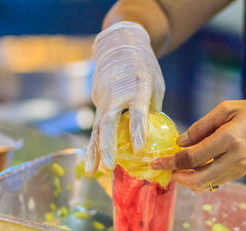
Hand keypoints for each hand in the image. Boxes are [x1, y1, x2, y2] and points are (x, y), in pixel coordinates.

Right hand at [85, 21, 164, 175]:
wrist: (120, 45)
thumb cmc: (144, 67)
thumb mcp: (155, 84)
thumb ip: (152, 110)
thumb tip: (155, 138)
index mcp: (139, 86)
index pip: (138, 111)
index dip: (137, 130)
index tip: (138, 150)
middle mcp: (118, 93)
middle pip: (110, 122)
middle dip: (108, 146)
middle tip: (108, 167)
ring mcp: (104, 96)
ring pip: (98, 127)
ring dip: (94, 151)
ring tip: (90, 171)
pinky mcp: (97, 100)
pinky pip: (97, 125)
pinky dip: (95, 143)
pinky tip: (93, 160)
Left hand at [151, 100, 245, 192]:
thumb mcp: (227, 109)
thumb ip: (201, 126)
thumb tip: (180, 143)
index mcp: (228, 139)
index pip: (193, 157)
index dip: (171, 161)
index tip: (156, 162)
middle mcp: (232, 159)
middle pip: (198, 179)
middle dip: (177, 177)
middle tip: (164, 169)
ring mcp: (236, 170)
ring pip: (205, 184)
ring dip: (186, 179)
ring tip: (175, 167)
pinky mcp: (238, 174)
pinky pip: (213, 181)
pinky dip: (198, 178)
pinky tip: (191, 167)